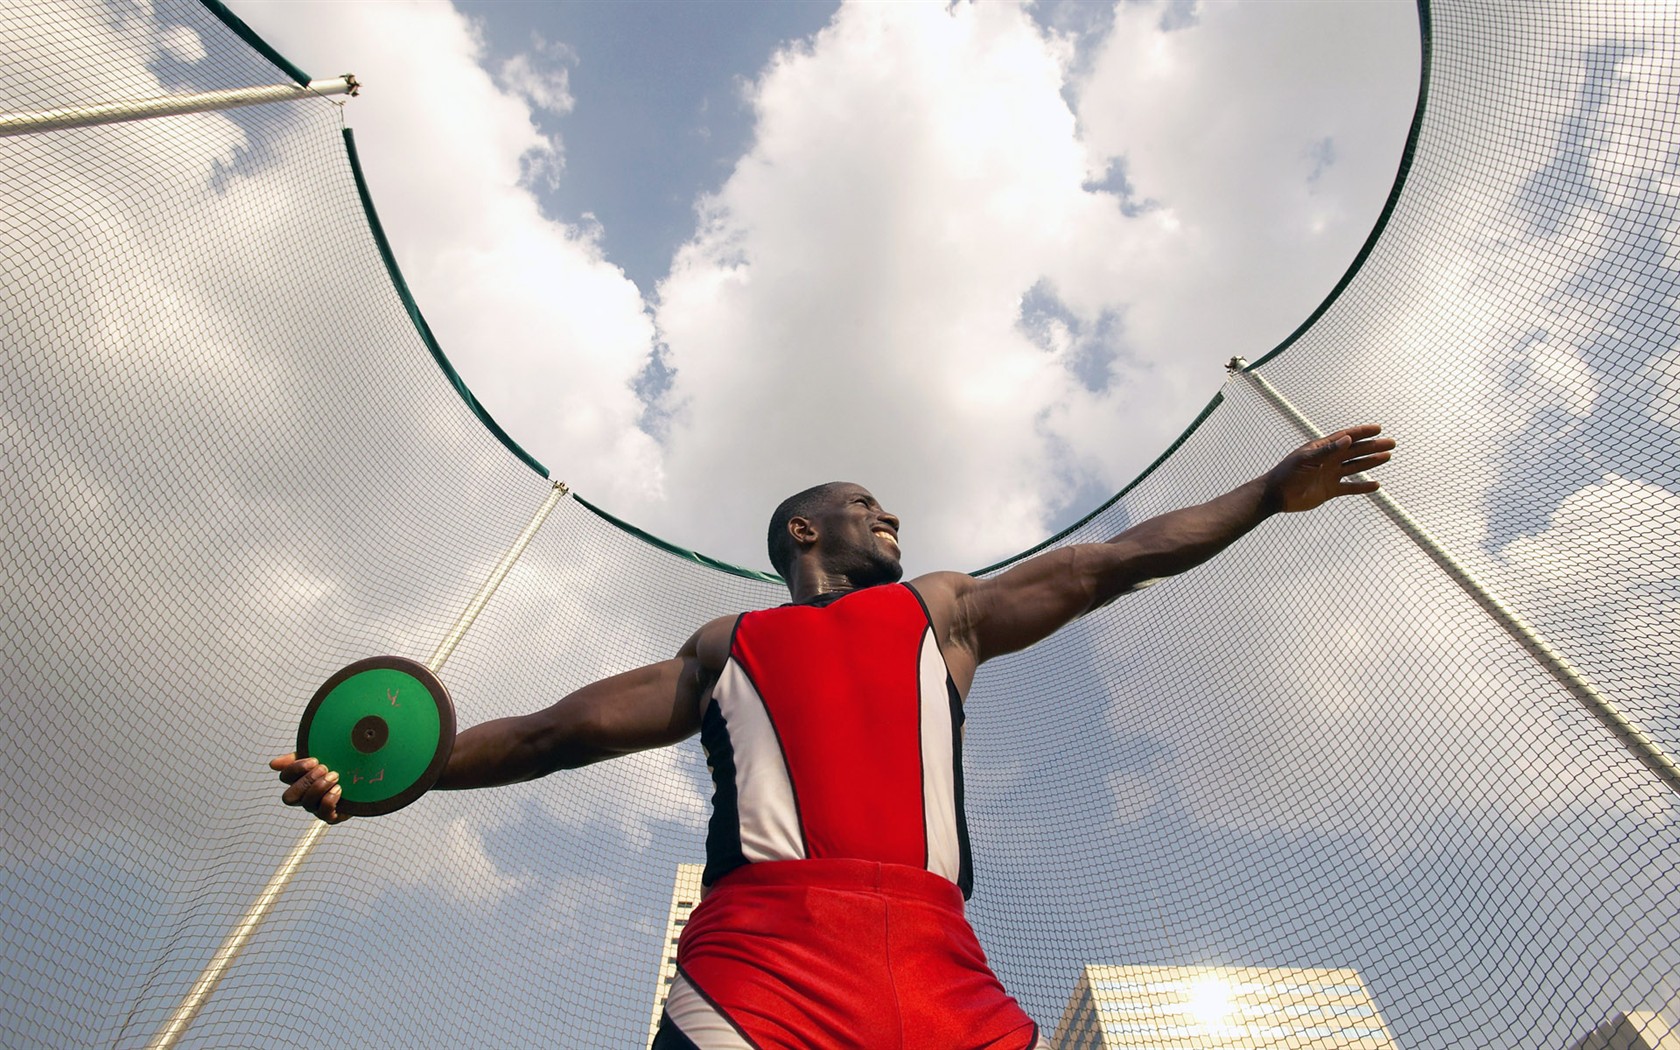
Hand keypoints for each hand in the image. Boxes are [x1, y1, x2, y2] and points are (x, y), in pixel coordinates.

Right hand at [270, 753, 349, 824]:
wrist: (365, 775)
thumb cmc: (339, 765)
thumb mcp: (319, 754)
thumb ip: (297, 757)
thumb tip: (273, 764)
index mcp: (299, 779)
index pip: (285, 777)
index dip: (296, 769)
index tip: (314, 760)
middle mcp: (304, 797)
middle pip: (289, 797)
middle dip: (306, 781)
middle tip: (324, 768)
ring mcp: (316, 808)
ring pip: (306, 804)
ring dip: (320, 787)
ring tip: (335, 776)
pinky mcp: (331, 816)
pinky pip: (324, 814)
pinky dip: (330, 800)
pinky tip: (339, 789)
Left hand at [1265, 423, 1393, 512]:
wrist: (1277, 495)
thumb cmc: (1288, 473)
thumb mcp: (1307, 459)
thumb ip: (1328, 450)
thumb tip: (1348, 439)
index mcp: (1322, 448)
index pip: (1346, 437)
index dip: (1362, 432)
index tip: (1378, 429)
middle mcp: (1328, 460)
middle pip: (1355, 451)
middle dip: (1373, 446)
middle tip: (1391, 443)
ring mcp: (1330, 474)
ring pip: (1355, 467)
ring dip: (1371, 462)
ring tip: (1387, 456)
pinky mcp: (1330, 490)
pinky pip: (1350, 487)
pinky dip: (1362, 487)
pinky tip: (1375, 485)